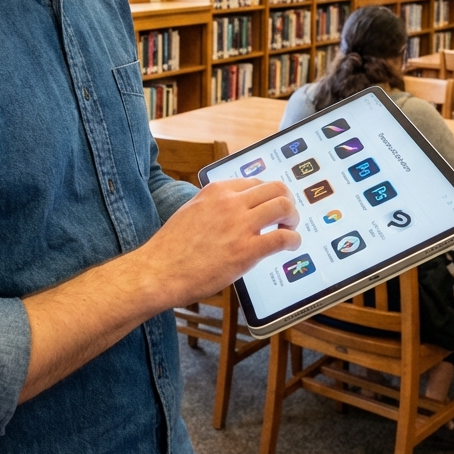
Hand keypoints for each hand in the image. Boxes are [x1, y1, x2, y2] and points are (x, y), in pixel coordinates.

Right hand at [143, 178, 299, 307]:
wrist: (159, 271)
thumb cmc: (172, 247)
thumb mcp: (191, 211)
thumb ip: (214, 206)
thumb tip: (234, 210)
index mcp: (216, 191)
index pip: (255, 182)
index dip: (268, 194)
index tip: (272, 205)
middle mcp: (230, 202)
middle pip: (275, 188)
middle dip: (286, 201)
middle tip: (287, 216)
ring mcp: (239, 225)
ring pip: (283, 206)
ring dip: (293, 217)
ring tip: (289, 229)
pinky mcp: (246, 250)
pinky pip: (283, 237)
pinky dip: (294, 240)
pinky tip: (291, 246)